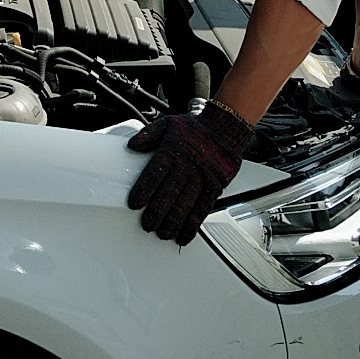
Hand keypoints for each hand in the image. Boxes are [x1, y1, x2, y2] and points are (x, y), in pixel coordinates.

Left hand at [126, 101, 252, 244]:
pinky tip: (184, 235)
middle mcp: (187, 167)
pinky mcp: (215, 187)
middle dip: (156, 213)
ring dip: (173, 223)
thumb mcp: (169, 123)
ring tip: (163, 234)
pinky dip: (193, 225)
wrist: (226, 127)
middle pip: (169, 195)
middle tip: (148, 225)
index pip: (154, 174)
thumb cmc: (196, 128)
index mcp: (172, 152)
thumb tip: (133, 144)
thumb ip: (149, 135)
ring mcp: (202, 178)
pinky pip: (203, 209)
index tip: (134, 204)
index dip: (143, 191)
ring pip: (185, 205)